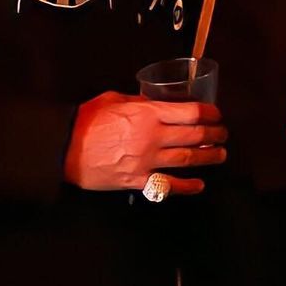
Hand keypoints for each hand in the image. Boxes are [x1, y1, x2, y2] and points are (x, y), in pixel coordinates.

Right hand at [63, 91, 227, 194]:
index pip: (191, 112)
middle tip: (223, 134)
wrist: (62, 148)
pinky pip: (167, 185)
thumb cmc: (86, 121)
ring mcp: (146, 161)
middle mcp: (152, 137)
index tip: (216, 114)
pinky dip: (186, 186)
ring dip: (208, 157)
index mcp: (148, 114)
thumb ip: (140, 102)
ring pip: (187, 159)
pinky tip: (198, 185)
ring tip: (220, 155)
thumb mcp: (115, 99)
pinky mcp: (136, 181)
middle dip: (215, 134)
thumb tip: (156, 102)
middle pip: (194, 135)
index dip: (210, 113)